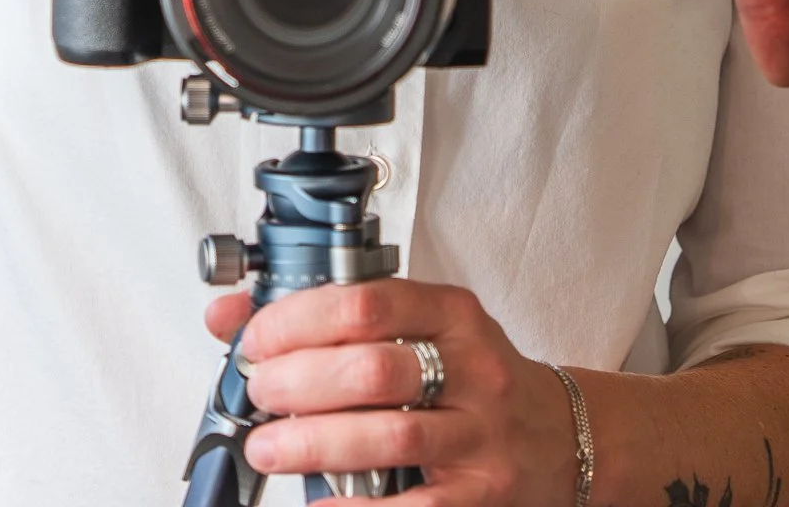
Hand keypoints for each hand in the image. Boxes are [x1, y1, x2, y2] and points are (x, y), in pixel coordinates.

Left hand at [205, 277, 575, 503]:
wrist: (560, 437)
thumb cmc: (474, 377)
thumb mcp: (420, 327)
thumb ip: (332, 316)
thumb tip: (228, 316)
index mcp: (452, 313)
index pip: (369, 302)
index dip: (301, 319)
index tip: (257, 338)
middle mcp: (473, 367)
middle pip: (372, 369)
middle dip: (299, 382)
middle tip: (259, 391)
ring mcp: (481, 434)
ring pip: (388, 436)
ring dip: (313, 444)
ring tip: (267, 447)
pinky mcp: (482, 495)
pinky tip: (317, 506)